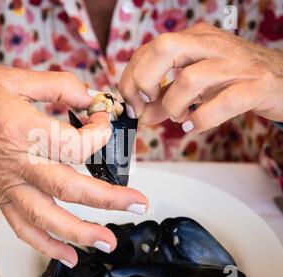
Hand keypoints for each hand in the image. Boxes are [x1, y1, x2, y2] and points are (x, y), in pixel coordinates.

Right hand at [0, 63, 147, 266]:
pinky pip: (21, 227)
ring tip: (108, 241)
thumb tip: (90, 98)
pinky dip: (46, 246)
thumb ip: (57, 85)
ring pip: (45, 217)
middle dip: (107, 199)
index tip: (102, 122)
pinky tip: (68, 256)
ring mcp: (6, 183)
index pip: (73, 144)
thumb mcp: (13, 76)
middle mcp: (13, 161)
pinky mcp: (0, 195)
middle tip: (138, 205)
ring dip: (80, 233)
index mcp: (19, 126)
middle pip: (67, 187)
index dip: (98, 134)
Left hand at [119, 23, 282, 131]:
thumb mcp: (195, 85)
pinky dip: (200, 120)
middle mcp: (211, 45)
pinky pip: (221, 103)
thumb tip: (142, 114)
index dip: (131, 78)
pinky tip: (193, 126)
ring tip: (179, 117)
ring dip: (173, 107)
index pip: (148, 49)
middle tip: (145, 106)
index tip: (132, 103)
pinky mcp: (255, 85)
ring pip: (189, 79)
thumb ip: (166, 97)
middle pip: (164, 49)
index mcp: (193, 39)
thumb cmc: (234, 79)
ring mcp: (234, 64)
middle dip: (144, 81)